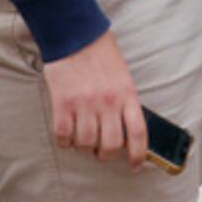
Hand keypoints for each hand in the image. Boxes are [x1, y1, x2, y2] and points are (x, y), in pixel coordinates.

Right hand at [43, 32, 146, 168]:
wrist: (76, 35)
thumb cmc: (101, 55)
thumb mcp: (123, 77)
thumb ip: (126, 101)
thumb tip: (126, 130)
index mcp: (127, 95)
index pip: (137, 133)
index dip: (138, 155)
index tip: (134, 166)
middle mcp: (108, 102)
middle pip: (110, 145)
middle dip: (105, 154)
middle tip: (100, 151)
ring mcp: (85, 104)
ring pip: (86, 143)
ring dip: (84, 147)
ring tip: (82, 138)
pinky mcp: (63, 103)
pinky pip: (63, 136)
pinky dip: (65, 141)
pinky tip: (66, 133)